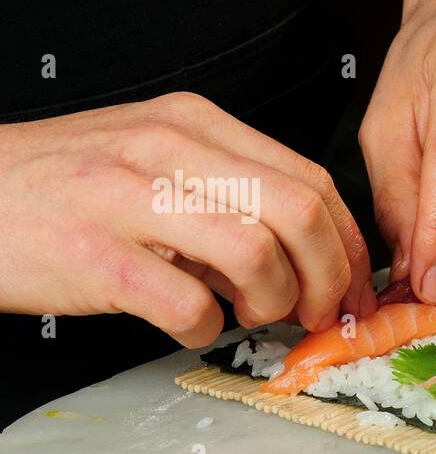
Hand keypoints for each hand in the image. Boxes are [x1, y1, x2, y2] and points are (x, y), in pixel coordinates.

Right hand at [0, 93, 375, 346]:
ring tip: (249, 313)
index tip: (353, 287)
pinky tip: (189, 324)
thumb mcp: (155, 163)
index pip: (311, 180)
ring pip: (259, 254)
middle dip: (330, 278)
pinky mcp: (96, 257)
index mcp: (194, 124)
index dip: (349, 246)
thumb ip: (232, 198)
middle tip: (317, 312)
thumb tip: (307, 261)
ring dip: (273, 302)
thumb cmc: (66, 189)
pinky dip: (205, 329)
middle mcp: (167, 150)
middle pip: (300, 213)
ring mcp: (128, 199)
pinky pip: (189, 305)